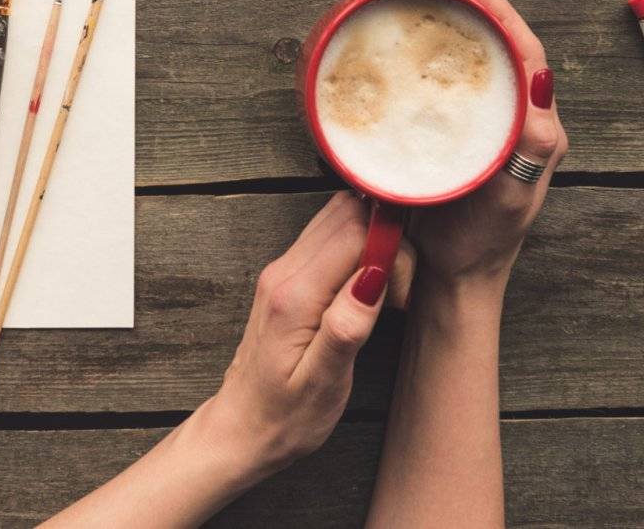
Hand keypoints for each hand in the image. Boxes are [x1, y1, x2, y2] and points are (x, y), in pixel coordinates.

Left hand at [195, 192, 397, 477]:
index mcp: (294, 295)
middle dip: (386, 240)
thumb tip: (374, 274)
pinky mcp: (287, 277)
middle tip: (396, 295)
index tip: (401, 291)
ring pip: (338, 218)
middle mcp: (283, 272)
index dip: (391, 249)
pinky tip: (364, 291)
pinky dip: (357, 251)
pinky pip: (329, 238)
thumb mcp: (324, 384)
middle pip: (348, 214)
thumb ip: (347, 325)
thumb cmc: (284, 417)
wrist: (242, 430)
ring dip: (372, 243)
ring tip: (383, 295)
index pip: (355, 231)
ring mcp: (282, 270)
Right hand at [410, 0, 567, 290]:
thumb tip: (537, 79)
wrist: (458, 277)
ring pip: (489, 56)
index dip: (499, 9)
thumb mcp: (511, 193)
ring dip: (468, 16)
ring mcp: (498, 124)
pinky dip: (453, 46)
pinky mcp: (472, 132)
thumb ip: (528, 142)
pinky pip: (469, 78)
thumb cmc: (480, 241)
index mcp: (539, 127)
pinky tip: (429, 34)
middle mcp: (524, 118)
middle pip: (508, 42)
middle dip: (481, 0)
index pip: (526, 50)